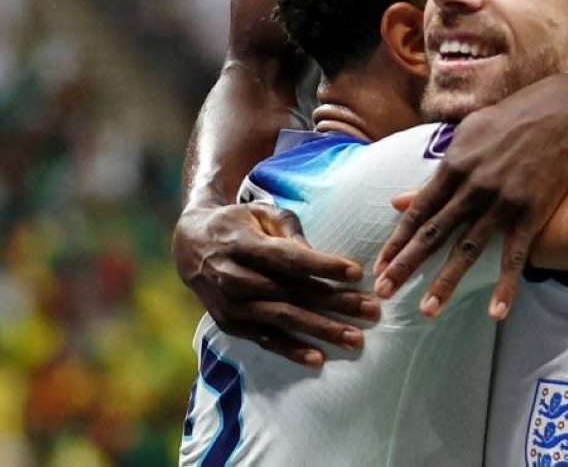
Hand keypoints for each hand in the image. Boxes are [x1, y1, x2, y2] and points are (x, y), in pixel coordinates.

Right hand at [174, 203, 378, 365]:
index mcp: (244, 245)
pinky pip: (266, 340)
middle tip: (371, 310)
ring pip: (284, 320)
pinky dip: (291, 350)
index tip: (356, 272)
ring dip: (322, 330)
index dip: (323, 265)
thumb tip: (316, 255)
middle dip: (335, 303)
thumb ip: (289, 230)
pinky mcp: (232, 325)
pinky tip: (318, 359)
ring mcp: (233, 306)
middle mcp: (236, 278)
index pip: (290, 259)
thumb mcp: (262, 212)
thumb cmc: (239, 223)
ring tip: (355, 338)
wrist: (191, 246)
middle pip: (293, 293)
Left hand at [374, 73, 567, 319]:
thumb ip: (436, 171)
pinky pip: (514, 255)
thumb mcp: (468, 136)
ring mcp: (502, 201)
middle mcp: (473, 185)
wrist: (561, 111)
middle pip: (434, 232)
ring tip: (427, 310)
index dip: (398, 240)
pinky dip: (505, 285)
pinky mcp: (531, 212)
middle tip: (384, 292)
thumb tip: (398, 199)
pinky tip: (495, 312)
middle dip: (407, 265)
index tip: (380, 265)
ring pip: (468, 248)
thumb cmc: (509, 120)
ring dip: (446, 281)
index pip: (418, 210)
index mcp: (455, 164)